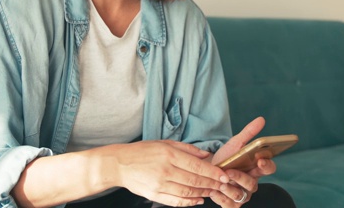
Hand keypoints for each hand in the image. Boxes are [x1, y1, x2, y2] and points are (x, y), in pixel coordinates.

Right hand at [105, 140, 229, 206]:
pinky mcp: (154, 195)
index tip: (224, 175)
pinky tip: (198, 200)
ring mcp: (159, 185)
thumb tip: (207, 155)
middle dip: (212, 183)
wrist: (119, 164)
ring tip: (213, 191)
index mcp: (169, 154)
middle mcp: (165, 170)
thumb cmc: (143, 151)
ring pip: (187, 192)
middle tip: (224, 185)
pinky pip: (175, 201)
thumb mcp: (165, 143)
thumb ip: (187, 149)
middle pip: (194, 180)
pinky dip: (189, 202)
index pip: (197, 166)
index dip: (213, 172)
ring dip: (203, 192)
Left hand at [210, 117, 276, 206]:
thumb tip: (261, 119)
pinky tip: (214, 190)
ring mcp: (242, 194)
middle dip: (241, 178)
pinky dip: (221, 198)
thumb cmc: (225, 158)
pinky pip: (229, 204)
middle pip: (253, 184)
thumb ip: (249, 133)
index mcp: (256, 168)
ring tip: (220, 182)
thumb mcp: (235, 144)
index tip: (260, 160)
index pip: (269, 168)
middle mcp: (252, 183)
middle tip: (230, 171)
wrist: (207, 170)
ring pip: (240, 195)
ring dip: (229, 188)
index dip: (267, 165)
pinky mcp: (232, 204)